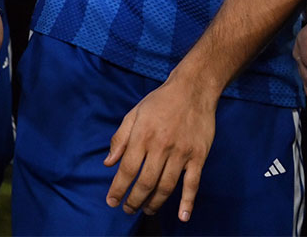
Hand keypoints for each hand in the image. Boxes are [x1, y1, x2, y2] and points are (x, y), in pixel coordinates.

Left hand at [103, 77, 217, 220]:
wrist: (192, 90)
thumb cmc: (159, 102)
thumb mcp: (134, 114)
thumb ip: (120, 139)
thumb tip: (108, 163)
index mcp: (142, 136)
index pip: (127, 169)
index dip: (118, 188)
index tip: (111, 201)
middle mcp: (160, 146)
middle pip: (146, 181)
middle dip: (134, 199)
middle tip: (128, 210)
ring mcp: (181, 153)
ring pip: (166, 186)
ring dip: (155, 202)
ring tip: (147, 211)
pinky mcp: (198, 157)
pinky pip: (193, 183)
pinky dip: (188, 202)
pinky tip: (183, 216)